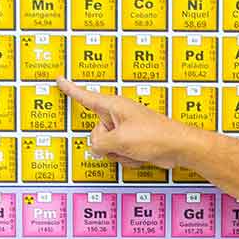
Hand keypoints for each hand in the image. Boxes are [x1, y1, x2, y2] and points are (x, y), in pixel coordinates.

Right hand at [55, 78, 195, 168]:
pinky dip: (128, 158)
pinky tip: (141, 155)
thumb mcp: (119, 140)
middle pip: (96, 133)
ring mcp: (126, 129)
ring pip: (107, 146)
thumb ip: (99, 144)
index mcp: (114, 106)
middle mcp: (118, 115)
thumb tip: (95, 148)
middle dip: (106, 145)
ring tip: (136, 149)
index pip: (86, 97)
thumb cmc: (155, 137)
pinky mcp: (134, 141)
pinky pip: (120, 153)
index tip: (59, 80)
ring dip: (119, 153)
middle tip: (124, 144)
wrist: (179, 147)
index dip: (71, 90)